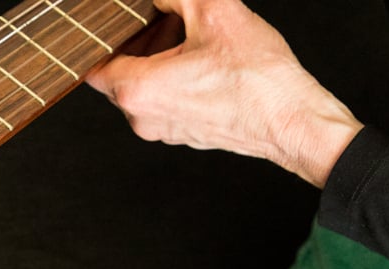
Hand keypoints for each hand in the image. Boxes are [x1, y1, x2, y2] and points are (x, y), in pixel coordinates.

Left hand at [86, 0, 362, 185]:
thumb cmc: (257, 78)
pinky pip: (165, 104)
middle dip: (138, 46)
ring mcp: (163, 131)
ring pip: (143, 92)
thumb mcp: (215, 13)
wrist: (292, 121)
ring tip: (189, 38)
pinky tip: (203, 63)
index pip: (96, 66)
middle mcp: (143, 118)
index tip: (122, 24)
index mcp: (138, 91)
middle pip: (119, 77)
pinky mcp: (184, 136)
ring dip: (157, 63)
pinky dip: (173, 82)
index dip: (107, 39)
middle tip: (165, 21)